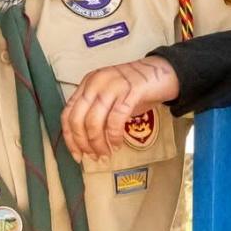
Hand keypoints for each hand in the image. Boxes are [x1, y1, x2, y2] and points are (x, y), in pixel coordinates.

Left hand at [61, 56, 179, 161]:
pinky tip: (118, 145)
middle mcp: (95, 83)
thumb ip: (97, 114)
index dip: (70, 138)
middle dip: (84, 144)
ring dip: (98, 144)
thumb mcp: (110, 98)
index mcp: (87, 84)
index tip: (77, 156)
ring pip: (94, 121)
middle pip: (77, 119)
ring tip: (106, 154)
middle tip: (94, 157)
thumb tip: (88, 143)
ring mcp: (112, 86)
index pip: (67, 114)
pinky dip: (114, 136)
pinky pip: (115, 119)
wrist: (162, 72)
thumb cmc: (136, 89)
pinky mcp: (130, 91)